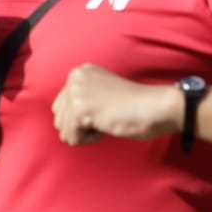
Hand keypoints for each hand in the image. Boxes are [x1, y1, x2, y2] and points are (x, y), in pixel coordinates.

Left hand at [51, 64, 181, 146]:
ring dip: (85, 133)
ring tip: (105, 120)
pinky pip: (72, 138)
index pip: (60, 106)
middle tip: (105, 116)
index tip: (105, 109)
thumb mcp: (101, 93)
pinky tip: (105, 126)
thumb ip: (80, 99)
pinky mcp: (80, 109)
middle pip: (59, 118)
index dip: (83, 117)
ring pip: (64, 130)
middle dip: (80, 125)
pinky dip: (89, 139)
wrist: (153, 107)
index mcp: (80, 72)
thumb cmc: (133, 105)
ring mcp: (76, 93)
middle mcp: (75, 78)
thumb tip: (59, 122)